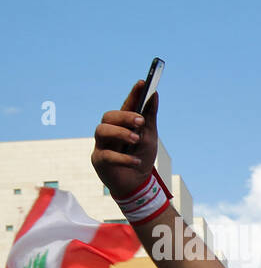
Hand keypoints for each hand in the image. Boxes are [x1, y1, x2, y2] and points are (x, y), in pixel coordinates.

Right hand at [91, 79, 159, 199]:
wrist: (137, 184)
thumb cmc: (140, 157)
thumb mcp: (149, 137)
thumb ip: (150, 117)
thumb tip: (155, 94)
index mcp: (121, 123)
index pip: (126, 105)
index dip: (133, 94)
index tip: (143, 82)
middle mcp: (109, 131)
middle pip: (109, 116)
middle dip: (124, 116)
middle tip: (141, 121)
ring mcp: (101, 145)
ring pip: (102, 131)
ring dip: (120, 133)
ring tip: (135, 139)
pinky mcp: (99, 161)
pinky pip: (107, 155)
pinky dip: (123, 158)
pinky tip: (135, 161)